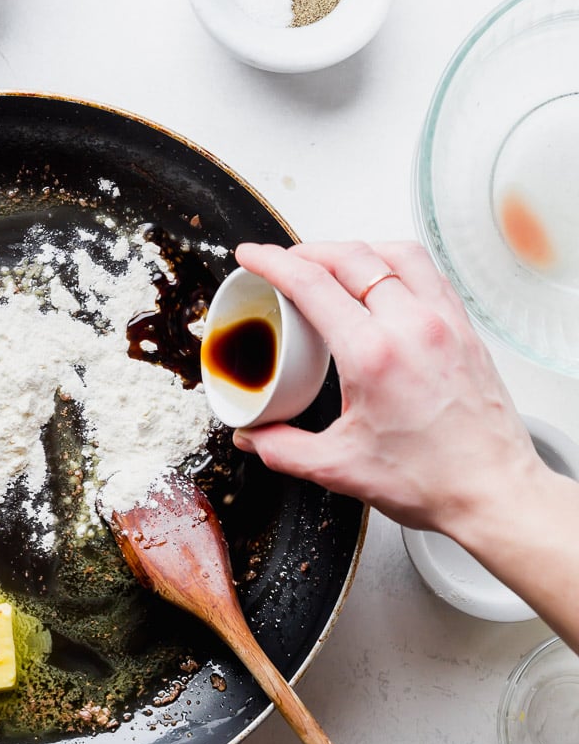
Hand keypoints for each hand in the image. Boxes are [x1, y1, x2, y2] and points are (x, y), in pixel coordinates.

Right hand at [230, 241, 541, 538]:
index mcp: (373, 354)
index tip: (252, 256)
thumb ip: (281, 448)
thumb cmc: (431, 480)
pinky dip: (394, 263)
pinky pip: (427, 273)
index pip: (312, 284)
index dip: (272, 263)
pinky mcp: (465, 329)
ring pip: (395, 254)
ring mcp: (445, 322)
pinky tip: (381, 280)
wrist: (493, 493)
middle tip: (283, 262)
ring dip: (354, 249)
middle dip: (307, 251)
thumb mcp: (337, 468)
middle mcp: (413, 326)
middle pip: (351, 257)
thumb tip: (251, 435)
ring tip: (330, 262)